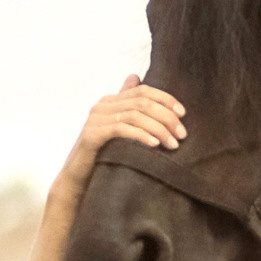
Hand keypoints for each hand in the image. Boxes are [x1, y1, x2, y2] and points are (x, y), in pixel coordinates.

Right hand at [54, 76, 185, 196]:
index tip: (182, 114)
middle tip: (182, 134)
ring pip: (135, 115)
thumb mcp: (120, 131)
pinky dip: (141, 135)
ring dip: (159, 129)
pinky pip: (122, 129)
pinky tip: (155, 145)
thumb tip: (139, 81)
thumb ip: (130, 111)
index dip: (165, 99)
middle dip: (166, 117)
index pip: (143, 90)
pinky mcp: (92, 134)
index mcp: (111, 101)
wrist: (78, 178)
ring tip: (173, 144)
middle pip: (142, 102)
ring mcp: (96, 118)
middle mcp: (102, 105)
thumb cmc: (103, 155)